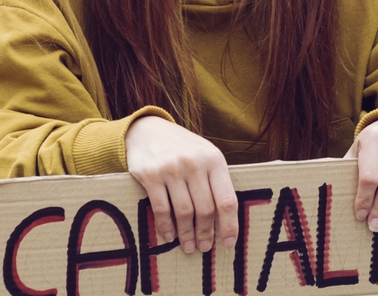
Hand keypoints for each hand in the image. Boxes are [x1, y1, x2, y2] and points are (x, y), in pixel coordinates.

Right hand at [125, 116, 237, 252]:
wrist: (148, 130)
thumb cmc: (183, 148)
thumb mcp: (205, 155)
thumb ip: (215, 180)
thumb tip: (225, 219)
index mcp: (214, 159)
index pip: (227, 199)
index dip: (229, 225)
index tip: (228, 243)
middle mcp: (194, 163)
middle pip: (205, 209)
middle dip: (206, 233)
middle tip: (204, 247)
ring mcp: (171, 168)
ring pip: (184, 212)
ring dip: (187, 234)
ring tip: (188, 245)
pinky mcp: (150, 175)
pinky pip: (161, 209)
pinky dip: (166, 226)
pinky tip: (170, 235)